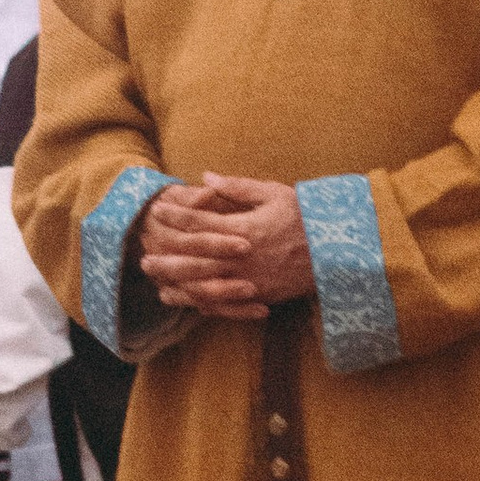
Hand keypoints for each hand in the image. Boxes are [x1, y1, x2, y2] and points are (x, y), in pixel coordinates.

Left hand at [141, 174, 315, 318]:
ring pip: (203, 283)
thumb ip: (238, 187)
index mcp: (244, 227)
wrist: (337, 252)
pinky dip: (199, 302)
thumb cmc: (306, 217)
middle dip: (167, 254)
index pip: (201, 220)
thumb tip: (207, 178)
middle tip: (143, 253)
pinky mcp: (257, 295)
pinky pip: (222, 302)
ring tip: (155, 279)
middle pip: (194, 256)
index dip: (176, 214)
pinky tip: (183, 300)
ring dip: (177, 282)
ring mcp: (248, 279)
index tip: (157, 209)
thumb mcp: (274, 193)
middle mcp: (241, 256)